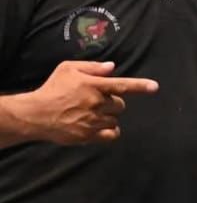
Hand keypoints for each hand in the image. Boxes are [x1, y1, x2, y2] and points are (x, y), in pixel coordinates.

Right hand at [23, 61, 159, 144]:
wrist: (35, 114)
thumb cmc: (52, 89)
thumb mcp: (67, 69)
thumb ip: (92, 67)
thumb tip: (112, 67)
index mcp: (93, 85)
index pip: (122, 85)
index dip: (140, 86)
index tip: (155, 87)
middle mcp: (95, 103)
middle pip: (120, 105)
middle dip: (112, 103)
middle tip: (96, 102)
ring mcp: (93, 121)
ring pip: (115, 120)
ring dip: (108, 116)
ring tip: (91, 114)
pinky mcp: (88, 136)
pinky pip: (111, 135)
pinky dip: (110, 132)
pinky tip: (100, 127)